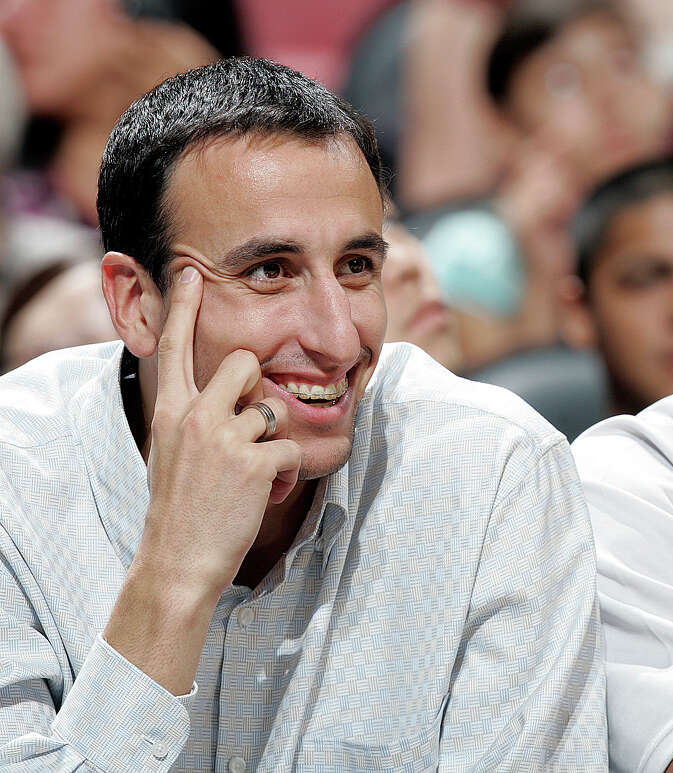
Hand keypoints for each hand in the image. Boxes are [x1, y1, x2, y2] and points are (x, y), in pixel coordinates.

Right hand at [137, 266, 300, 596]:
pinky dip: (287, 474)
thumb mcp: (172, 453)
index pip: (175, 347)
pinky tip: (265, 494)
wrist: (177, 561)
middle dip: (259, 386)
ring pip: (275, 408)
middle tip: (251, 427)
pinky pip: (293, 450)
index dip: (185, 307)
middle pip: (244, 362)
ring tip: (253, 474)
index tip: (190, 271)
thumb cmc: (180, 509)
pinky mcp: (254, 461)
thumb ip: (195, 419)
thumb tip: (235, 400)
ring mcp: (224, 437)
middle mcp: (194, 415)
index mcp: (169, 411)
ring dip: (275, 441)